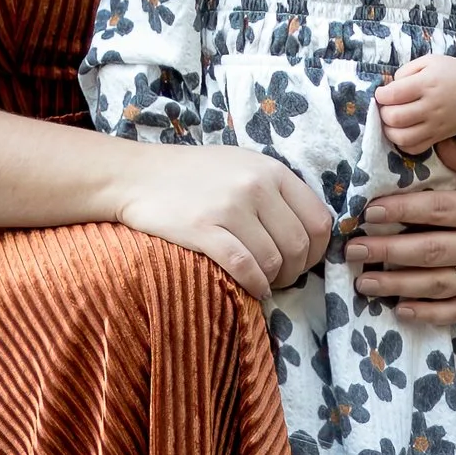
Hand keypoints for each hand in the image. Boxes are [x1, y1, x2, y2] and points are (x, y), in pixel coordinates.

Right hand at [120, 143, 333, 299]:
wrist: (137, 175)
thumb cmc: (193, 173)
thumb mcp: (243, 165)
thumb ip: (276, 190)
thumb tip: (309, 231)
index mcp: (272, 170)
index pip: (319, 220)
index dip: (318, 251)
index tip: (304, 262)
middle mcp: (255, 186)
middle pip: (299, 245)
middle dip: (295, 271)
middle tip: (281, 278)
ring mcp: (228, 207)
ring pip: (273, 260)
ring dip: (274, 280)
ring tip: (265, 282)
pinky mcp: (202, 229)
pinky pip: (243, 267)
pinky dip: (254, 285)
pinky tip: (253, 289)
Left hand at [352, 145, 455, 323]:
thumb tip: (428, 138)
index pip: (436, 211)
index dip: (401, 210)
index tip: (368, 212)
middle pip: (430, 251)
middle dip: (387, 252)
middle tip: (353, 251)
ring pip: (438, 284)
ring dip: (397, 285)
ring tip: (363, 283)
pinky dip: (429, 314)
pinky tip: (400, 309)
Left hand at [377, 54, 455, 154]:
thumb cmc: (453, 72)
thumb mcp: (429, 61)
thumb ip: (406, 71)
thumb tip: (389, 88)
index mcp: (426, 84)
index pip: (393, 95)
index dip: (381, 95)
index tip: (382, 93)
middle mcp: (430, 107)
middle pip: (394, 118)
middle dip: (383, 112)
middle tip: (387, 107)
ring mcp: (435, 125)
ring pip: (402, 137)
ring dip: (390, 131)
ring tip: (391, 122)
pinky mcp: (440, 136)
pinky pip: (416, 149)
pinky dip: (403, 144)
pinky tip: (403, 133)